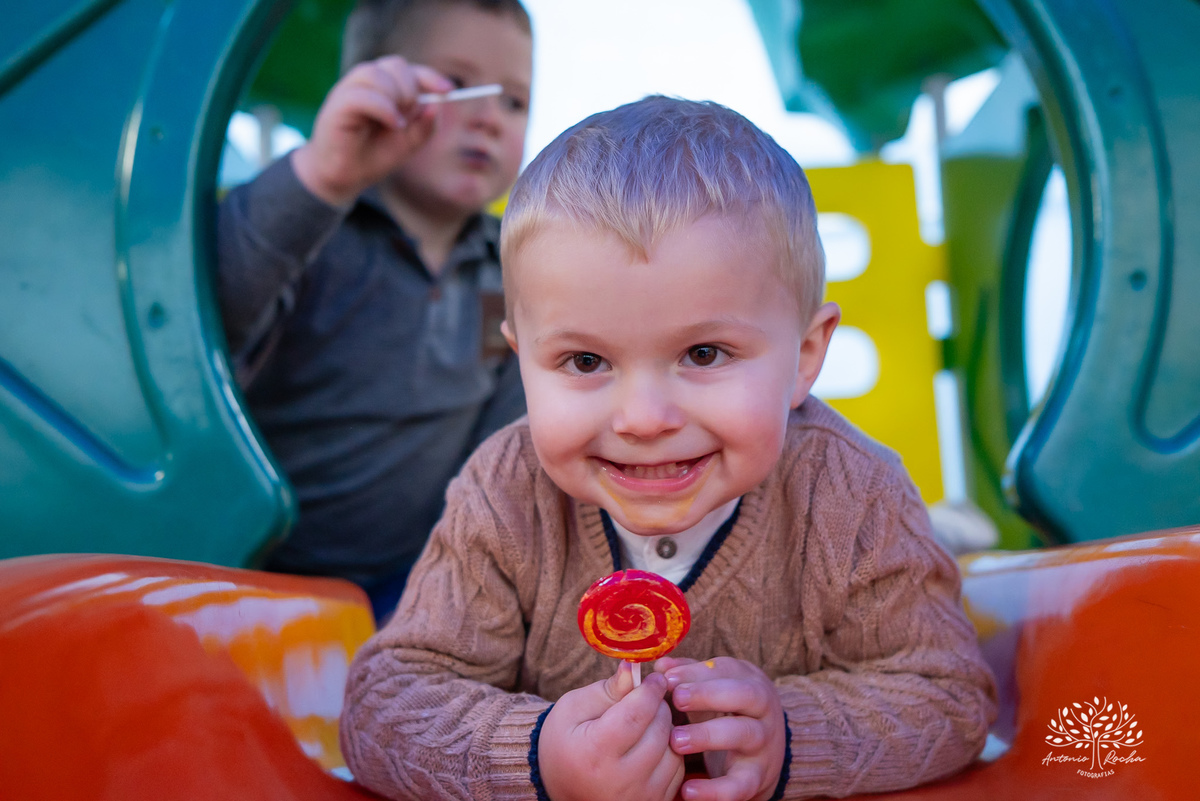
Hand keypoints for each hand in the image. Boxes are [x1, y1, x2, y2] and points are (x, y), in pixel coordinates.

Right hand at [291, 56, 452, 205]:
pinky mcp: (337, 105)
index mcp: (384, 88)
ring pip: (376, 74)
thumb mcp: (408, 143)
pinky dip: (384, 108)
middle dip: (411, 89)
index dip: (430, 76)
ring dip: (395, 97)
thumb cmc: (373, 156)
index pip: (409, 69)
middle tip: (409, 115)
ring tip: (397, 124)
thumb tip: (436, 107)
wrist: (344, 178)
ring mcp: (349, 91)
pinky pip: (363, 95)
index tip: (448, 91)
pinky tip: (393, 124)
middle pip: (395, 65)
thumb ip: (425, 126)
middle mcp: (365, 84)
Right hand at [538, 662, 684, 800]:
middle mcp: (619, 781)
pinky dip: (669, 752)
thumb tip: (632, 667)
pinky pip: (677, 771)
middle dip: (659, 707)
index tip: (654, 678)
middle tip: (648, 699)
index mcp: (594, 752)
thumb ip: (606, 690)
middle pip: (659, 731)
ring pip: (673, 750)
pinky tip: (651, 744)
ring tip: (648, 723)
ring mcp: (639, 797)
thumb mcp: (573, 709)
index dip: (650, 691)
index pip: (636, 715)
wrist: (562, 790)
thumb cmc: (564, 744)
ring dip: (666, 729)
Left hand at [657, 657, 786, 800]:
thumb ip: (688, 674)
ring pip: (745, 734)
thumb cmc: (729, 710)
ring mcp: (764, 743)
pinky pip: (740, 784)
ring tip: (675, 740)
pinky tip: (688, 790)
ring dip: (708, 735)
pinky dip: (715, 790)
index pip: (727, 669)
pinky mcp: (757, 777)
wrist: (766, 753)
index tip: (667, 678)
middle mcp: (763, 709)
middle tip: (676, 699)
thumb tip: (661, 664)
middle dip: (708, 694)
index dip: (697, 672)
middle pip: (745, 695)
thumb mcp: (712, 688)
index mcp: (749, 680)